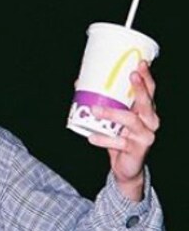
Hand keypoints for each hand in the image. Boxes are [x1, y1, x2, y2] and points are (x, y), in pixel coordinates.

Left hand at [87, 60, 158, 201]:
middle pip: (147, 102)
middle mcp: (150, 121)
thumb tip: (79, 83)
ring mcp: (145, 136)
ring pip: (131, 120)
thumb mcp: (112, 119)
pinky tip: (92, 137)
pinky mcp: (137, 150)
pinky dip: (104, 140)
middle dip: (139, 88)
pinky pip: (120, 142)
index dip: (146, 77)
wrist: (125, 167)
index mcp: (145, 111)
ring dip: (112, 113)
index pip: (149, 91)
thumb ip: (101, 103)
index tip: (140, 63)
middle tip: (130, 75)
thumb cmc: (118, 138)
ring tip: (94, 110)